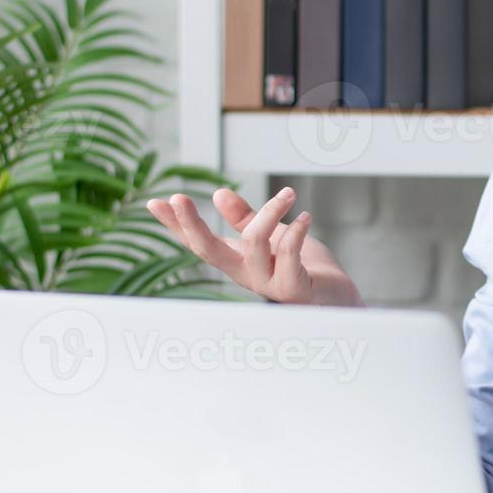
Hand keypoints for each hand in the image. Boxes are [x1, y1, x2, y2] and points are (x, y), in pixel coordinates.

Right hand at [146, 187, 362, 306]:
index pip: (199, 243)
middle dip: (191, 224)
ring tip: (290, 193)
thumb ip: (248, 219)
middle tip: (179, 197)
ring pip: (253, 243)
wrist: (339, 299)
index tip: (153, 202)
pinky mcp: (295, 289)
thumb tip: (219, 194)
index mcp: (238, 262)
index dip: (175, 226)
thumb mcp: (274, 236)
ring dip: (270, 211)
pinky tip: (307, 216)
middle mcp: (246, 275)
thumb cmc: (306, 268)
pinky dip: (297, 230)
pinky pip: (288, 256)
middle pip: (208, 251)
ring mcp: (269, 284)